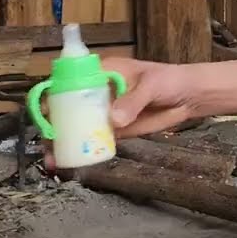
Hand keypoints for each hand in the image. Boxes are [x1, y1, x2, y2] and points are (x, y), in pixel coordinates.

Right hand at [41, 56, 201, 169]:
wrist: (189, 97)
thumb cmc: (170, 81)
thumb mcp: (152, 85)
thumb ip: (133, 101)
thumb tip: (114, 120)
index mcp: (101, 72)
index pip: (69, 82)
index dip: (54, 97)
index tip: (47, 114)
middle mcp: (97, 92)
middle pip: (67, 109)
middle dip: (54, 126)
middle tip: (47, 144)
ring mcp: (104, 112)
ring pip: (77, 127)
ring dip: (63, 143)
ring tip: (54, 160)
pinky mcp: (114, 130)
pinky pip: (94, 140)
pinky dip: (83, 151)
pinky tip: (72, 164)